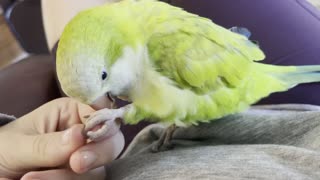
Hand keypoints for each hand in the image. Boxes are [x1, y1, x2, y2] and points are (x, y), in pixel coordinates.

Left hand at [0, 98, 123, 178]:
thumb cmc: (3, 150)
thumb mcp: (18, 145)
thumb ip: (47, 144)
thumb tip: (80, 135)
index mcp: (72, 113)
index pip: (101, 112)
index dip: (103, 123)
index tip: (89, 137)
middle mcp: (84, 136)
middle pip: (111, 142)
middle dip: (97, 154)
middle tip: (76, 164)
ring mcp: (85, 160)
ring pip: (98, 170)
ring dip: (68, 177)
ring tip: (30, 179)